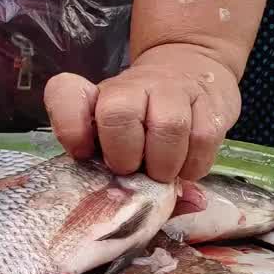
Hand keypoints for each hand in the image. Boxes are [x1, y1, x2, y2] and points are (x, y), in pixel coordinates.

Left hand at [44, 44, 239, 182]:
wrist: (189, 66)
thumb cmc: (143, 124)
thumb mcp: (121, 145)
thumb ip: (127, 181)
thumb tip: (161, 207)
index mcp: (96, 97)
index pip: (65, 93)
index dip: (70, 127)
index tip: (82, 153)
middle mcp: (130, 87)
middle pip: (118, 114)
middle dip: (126, 156)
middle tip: (134, 172)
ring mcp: (171, 90)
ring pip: (168, 127)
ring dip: (165, 165)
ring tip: (163, 174)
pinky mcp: (208, 100)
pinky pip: (202, 138)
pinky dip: (194, 165)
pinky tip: (187, 168)